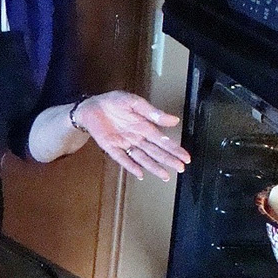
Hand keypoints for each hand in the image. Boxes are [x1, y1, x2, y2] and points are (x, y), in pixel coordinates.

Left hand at [75, 91, 190, 180]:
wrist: (92, 105)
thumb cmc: (114, 102)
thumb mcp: (135, 102)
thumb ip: (152, 112)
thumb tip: (174, 120)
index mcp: (144, 126)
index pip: (162, 140)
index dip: (174, 149)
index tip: (186, 157)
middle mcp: (137, 137)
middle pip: (155, 151)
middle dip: (168, 160)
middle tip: (181, 168)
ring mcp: (124, 144)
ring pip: (142, 157)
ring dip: (153, 166)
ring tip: (165, 176)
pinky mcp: (111, 147)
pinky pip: (122, 158)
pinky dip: (131, 166)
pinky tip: (140, 174)